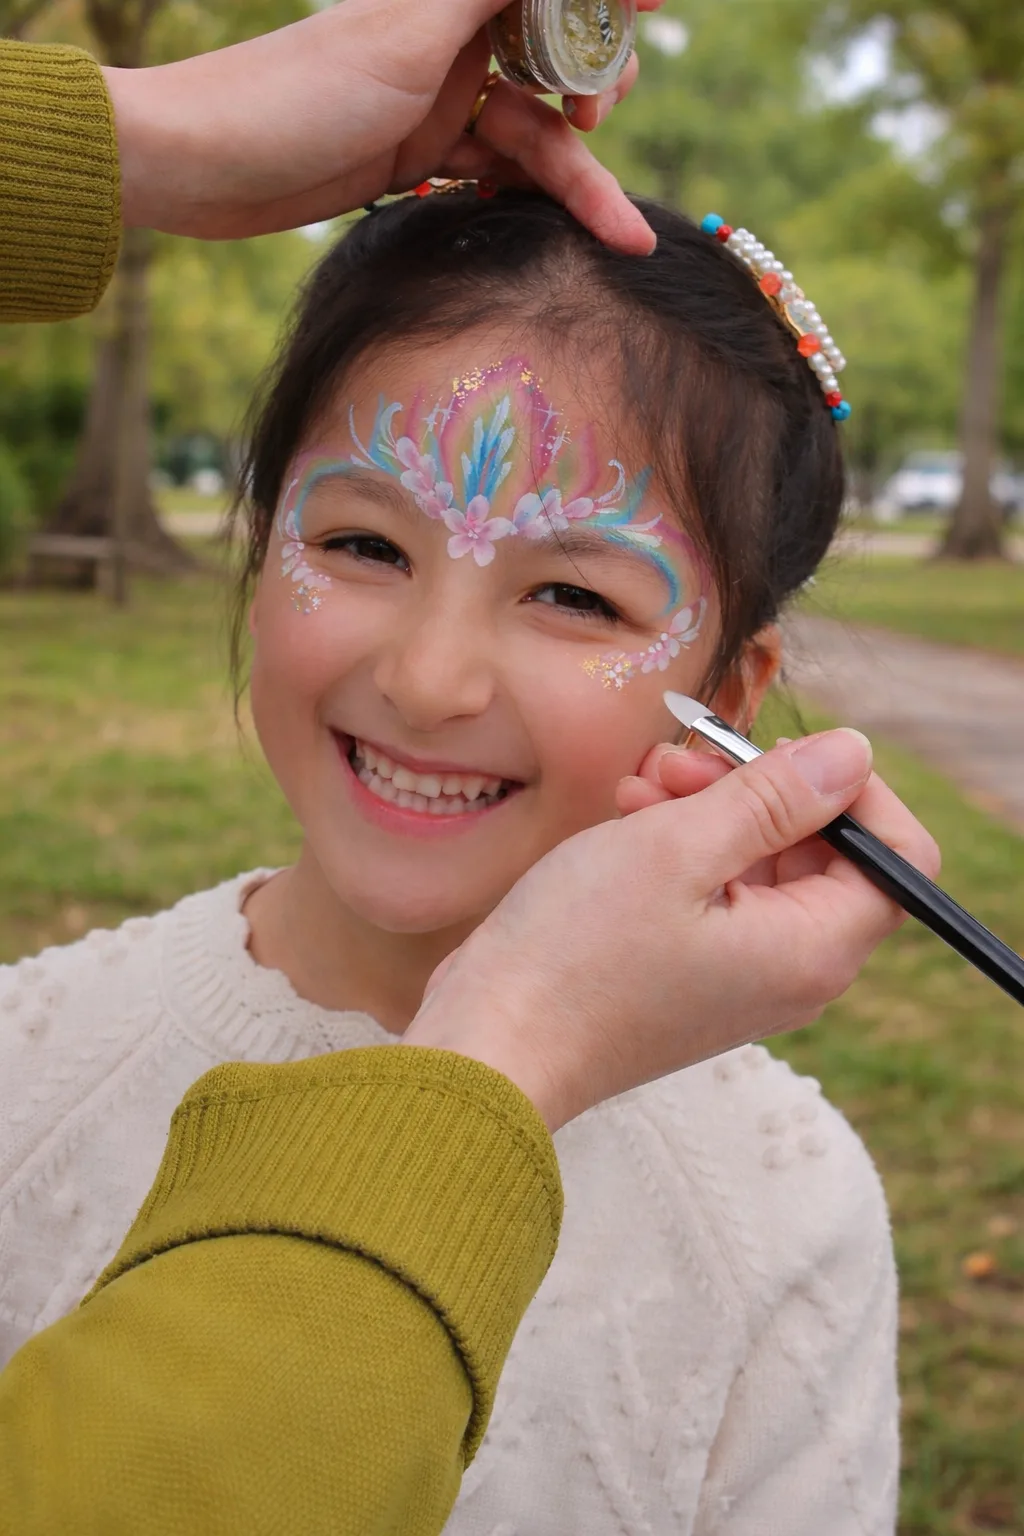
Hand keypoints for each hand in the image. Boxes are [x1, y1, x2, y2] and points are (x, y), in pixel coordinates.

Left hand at [104, 0, 665, 252]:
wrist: (202, 168)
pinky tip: (556, 225)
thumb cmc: (295, 94)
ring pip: (530, 133)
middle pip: (553, 61)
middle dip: (593, 92)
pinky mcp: (416, 161)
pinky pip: (493, 173)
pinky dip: (524, 195)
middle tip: (600, 125)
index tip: (661, 3)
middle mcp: (447, 42)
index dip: (606, 1)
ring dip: (575, 176)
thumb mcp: (409, 32)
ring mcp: (434, 104)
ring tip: (619, 231)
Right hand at [404, 730, 940, 1130]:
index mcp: (812, 949)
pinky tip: (626, 820)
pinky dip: (681, 848)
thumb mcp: (679, 846)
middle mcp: (793, 972)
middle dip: (761, 791)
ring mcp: (742, 979)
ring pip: (760, 866)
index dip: (854, 791)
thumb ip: (775, 796)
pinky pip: (715, 896)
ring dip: (709, 811)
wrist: (491, 1045)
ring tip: (639, 786)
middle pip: (823, 854)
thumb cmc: (577, 952)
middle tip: (686, 760)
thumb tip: (853, 753)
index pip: (897, 857)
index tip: (783, 752)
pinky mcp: (694, 977)